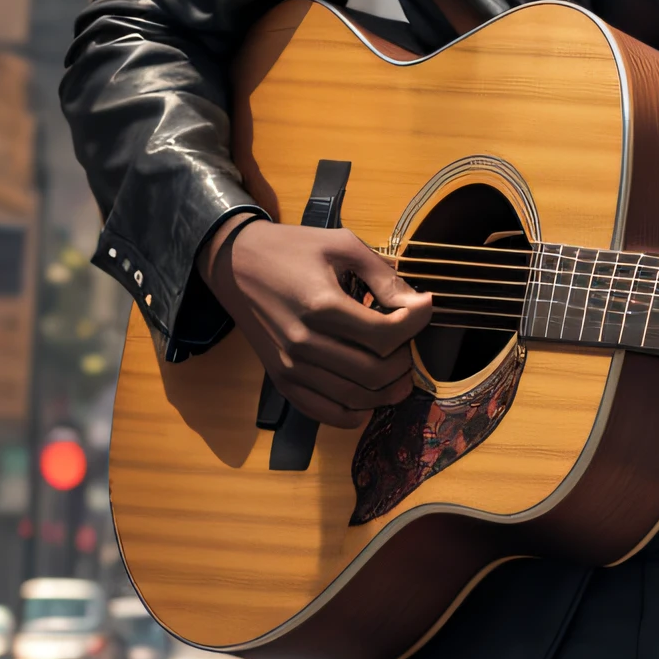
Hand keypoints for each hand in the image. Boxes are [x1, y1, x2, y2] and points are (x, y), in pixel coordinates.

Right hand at [199, 218, 432, 427]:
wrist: (235, 262)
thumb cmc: (291, 248)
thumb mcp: (341, 245)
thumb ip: (383, 276)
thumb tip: (420, 304)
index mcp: (321, 305)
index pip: (385, 334)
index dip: (416, 324)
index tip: (423, 307)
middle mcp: (303, 342)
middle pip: (374, 372)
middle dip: (404, 360)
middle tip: (408, 340)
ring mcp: (290, 366)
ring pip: (354, 398)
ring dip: (386, 390)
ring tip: (398, 368)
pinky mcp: (281, 380)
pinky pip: (323, 413)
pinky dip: (353, 414)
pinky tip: (368, 397)